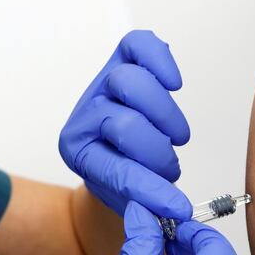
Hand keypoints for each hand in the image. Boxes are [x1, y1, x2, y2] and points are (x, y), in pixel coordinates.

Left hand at [59, 29, 191, 218]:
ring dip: (165, 116)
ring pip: (132, 84)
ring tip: (176, 137)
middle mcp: (85, 114)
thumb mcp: (128, 198)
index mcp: (78, 151)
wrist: (118, 152)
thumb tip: (175, 209)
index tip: (176, 206)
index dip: (150, 190)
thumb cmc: (124, 173)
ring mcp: (103, 85)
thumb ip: (146, 201)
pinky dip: (160, 60)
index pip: (116, 169)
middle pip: (126, 123)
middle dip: (157, 152)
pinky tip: (173, 83)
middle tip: (169, 167)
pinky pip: (138, 45)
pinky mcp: (122, 62)